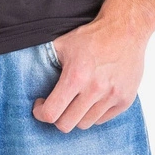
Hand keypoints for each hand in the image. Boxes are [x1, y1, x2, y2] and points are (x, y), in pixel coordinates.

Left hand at [32, 17, 147, 131]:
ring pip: (86, 124)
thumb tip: (29, 73)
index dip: (41, 113)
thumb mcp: (63, 44)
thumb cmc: (93, 36)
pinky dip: (94, 114)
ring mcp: (111, 97)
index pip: (52, 113)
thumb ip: (46, 61)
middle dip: (57, 118)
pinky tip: (90, 100)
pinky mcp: (124, 100)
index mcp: (76, 76)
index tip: (40, 106)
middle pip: (67, 125)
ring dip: (76, 116)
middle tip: (56, 106)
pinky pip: (103, 119)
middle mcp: (95, 90)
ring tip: (74, 102)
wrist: (125, 30)